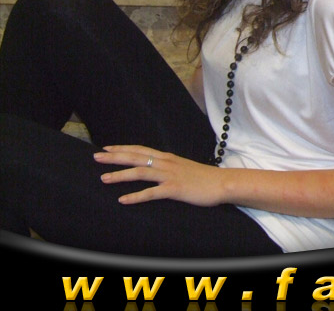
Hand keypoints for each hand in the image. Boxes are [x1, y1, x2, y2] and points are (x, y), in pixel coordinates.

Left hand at [94, 145, 223, 206]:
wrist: (221, 183)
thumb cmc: (203, 177)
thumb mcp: (183, 167)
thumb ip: (168, 167)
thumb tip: (155, 168)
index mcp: (167, 157)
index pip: (140, 149)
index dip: (123, 148)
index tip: (106, 148)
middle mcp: (166, 163)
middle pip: (136, 157)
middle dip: (114, 157)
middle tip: (96, 157)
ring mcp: (170, 176)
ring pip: (140, 173)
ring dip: (120, 175)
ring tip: (103, 179)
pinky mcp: (174, 189)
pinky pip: (151, 193)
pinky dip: (135, 196)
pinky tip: (122, 200)